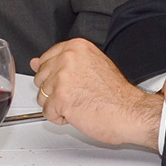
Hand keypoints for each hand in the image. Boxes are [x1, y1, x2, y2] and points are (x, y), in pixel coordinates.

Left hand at [30, 39, 163, 149]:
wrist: (130, 112)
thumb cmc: (116, 94)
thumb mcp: (91, 66)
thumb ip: (61, 62)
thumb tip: (35, 63)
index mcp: (76, 47)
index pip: (46, 58)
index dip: (54, 75)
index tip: (66, 83)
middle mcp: (67, 59)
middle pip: (41, 78)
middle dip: (55, 91)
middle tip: (77, 95)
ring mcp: (62, 78)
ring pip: (42, 96)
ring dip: (57, 105)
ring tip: (78, 104)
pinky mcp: (61, 98)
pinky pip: (47, 112)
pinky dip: (60, 118)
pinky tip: (76, 113)